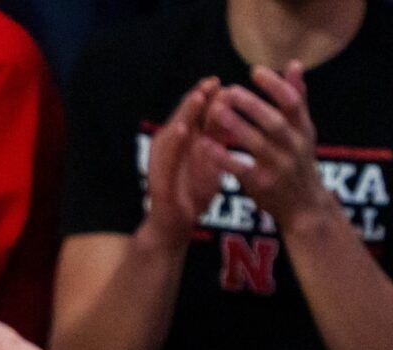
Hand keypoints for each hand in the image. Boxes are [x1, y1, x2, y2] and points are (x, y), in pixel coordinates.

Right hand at [144, 76, 229, 246]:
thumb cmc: (193, 193)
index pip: (196, 115)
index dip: (208, 97)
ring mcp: (162, 160)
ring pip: (173, 130)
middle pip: (184, 116)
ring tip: (198, 96)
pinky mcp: (157, 175)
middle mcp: (171, 146)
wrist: (174, 225)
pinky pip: (165, 156)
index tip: (223, 82)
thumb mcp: (212, 161)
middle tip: (211, 82)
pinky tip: (182, 129)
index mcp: (185, 142)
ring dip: (185, 113)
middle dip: (197, 98)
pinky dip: (173, 142)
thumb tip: (235, 112)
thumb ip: (219, 138)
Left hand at [208, 64, 332, 231]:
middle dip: (252, 105)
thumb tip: (294, 63)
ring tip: (215, 111)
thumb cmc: (299, 162)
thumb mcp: (303, 131)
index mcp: (304, 130)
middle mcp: (295, 147)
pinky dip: (223, 156)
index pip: (293, 102)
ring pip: (257, 144)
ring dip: (236, 126)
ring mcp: (279, 167)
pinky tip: (205, 144)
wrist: (304, 207)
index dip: (275, 85)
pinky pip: (240, 169)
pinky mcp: (262, 185)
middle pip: (274, 121)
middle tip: (228, 90)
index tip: (254, 71)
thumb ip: (297, 99)